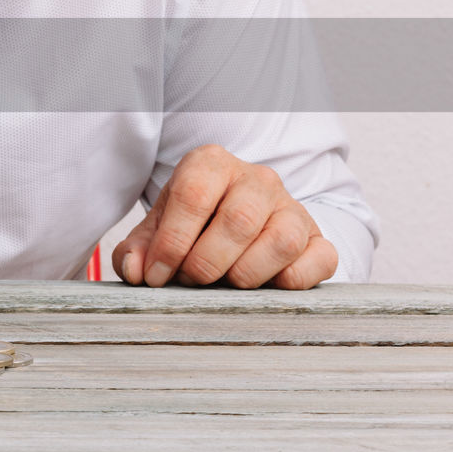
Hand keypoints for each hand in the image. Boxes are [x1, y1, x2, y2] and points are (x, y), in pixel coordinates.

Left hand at [112, 144, 336, 289]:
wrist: (241, 223)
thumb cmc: (195, 226)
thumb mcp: (158, 230)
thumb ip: (136, 250)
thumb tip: (134, 270)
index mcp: (211, 164)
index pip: (192, 195)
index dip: (171, 242)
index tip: (156, 275)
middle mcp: (257, 179)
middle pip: (237, 220)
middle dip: (206, 263)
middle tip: (191, 280)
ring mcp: (292, 207)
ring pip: (280, 241)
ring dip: (246, 274)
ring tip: (225, 284)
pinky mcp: (318, 238)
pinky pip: (317, 260)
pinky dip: (289, 281)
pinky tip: (264, 287)